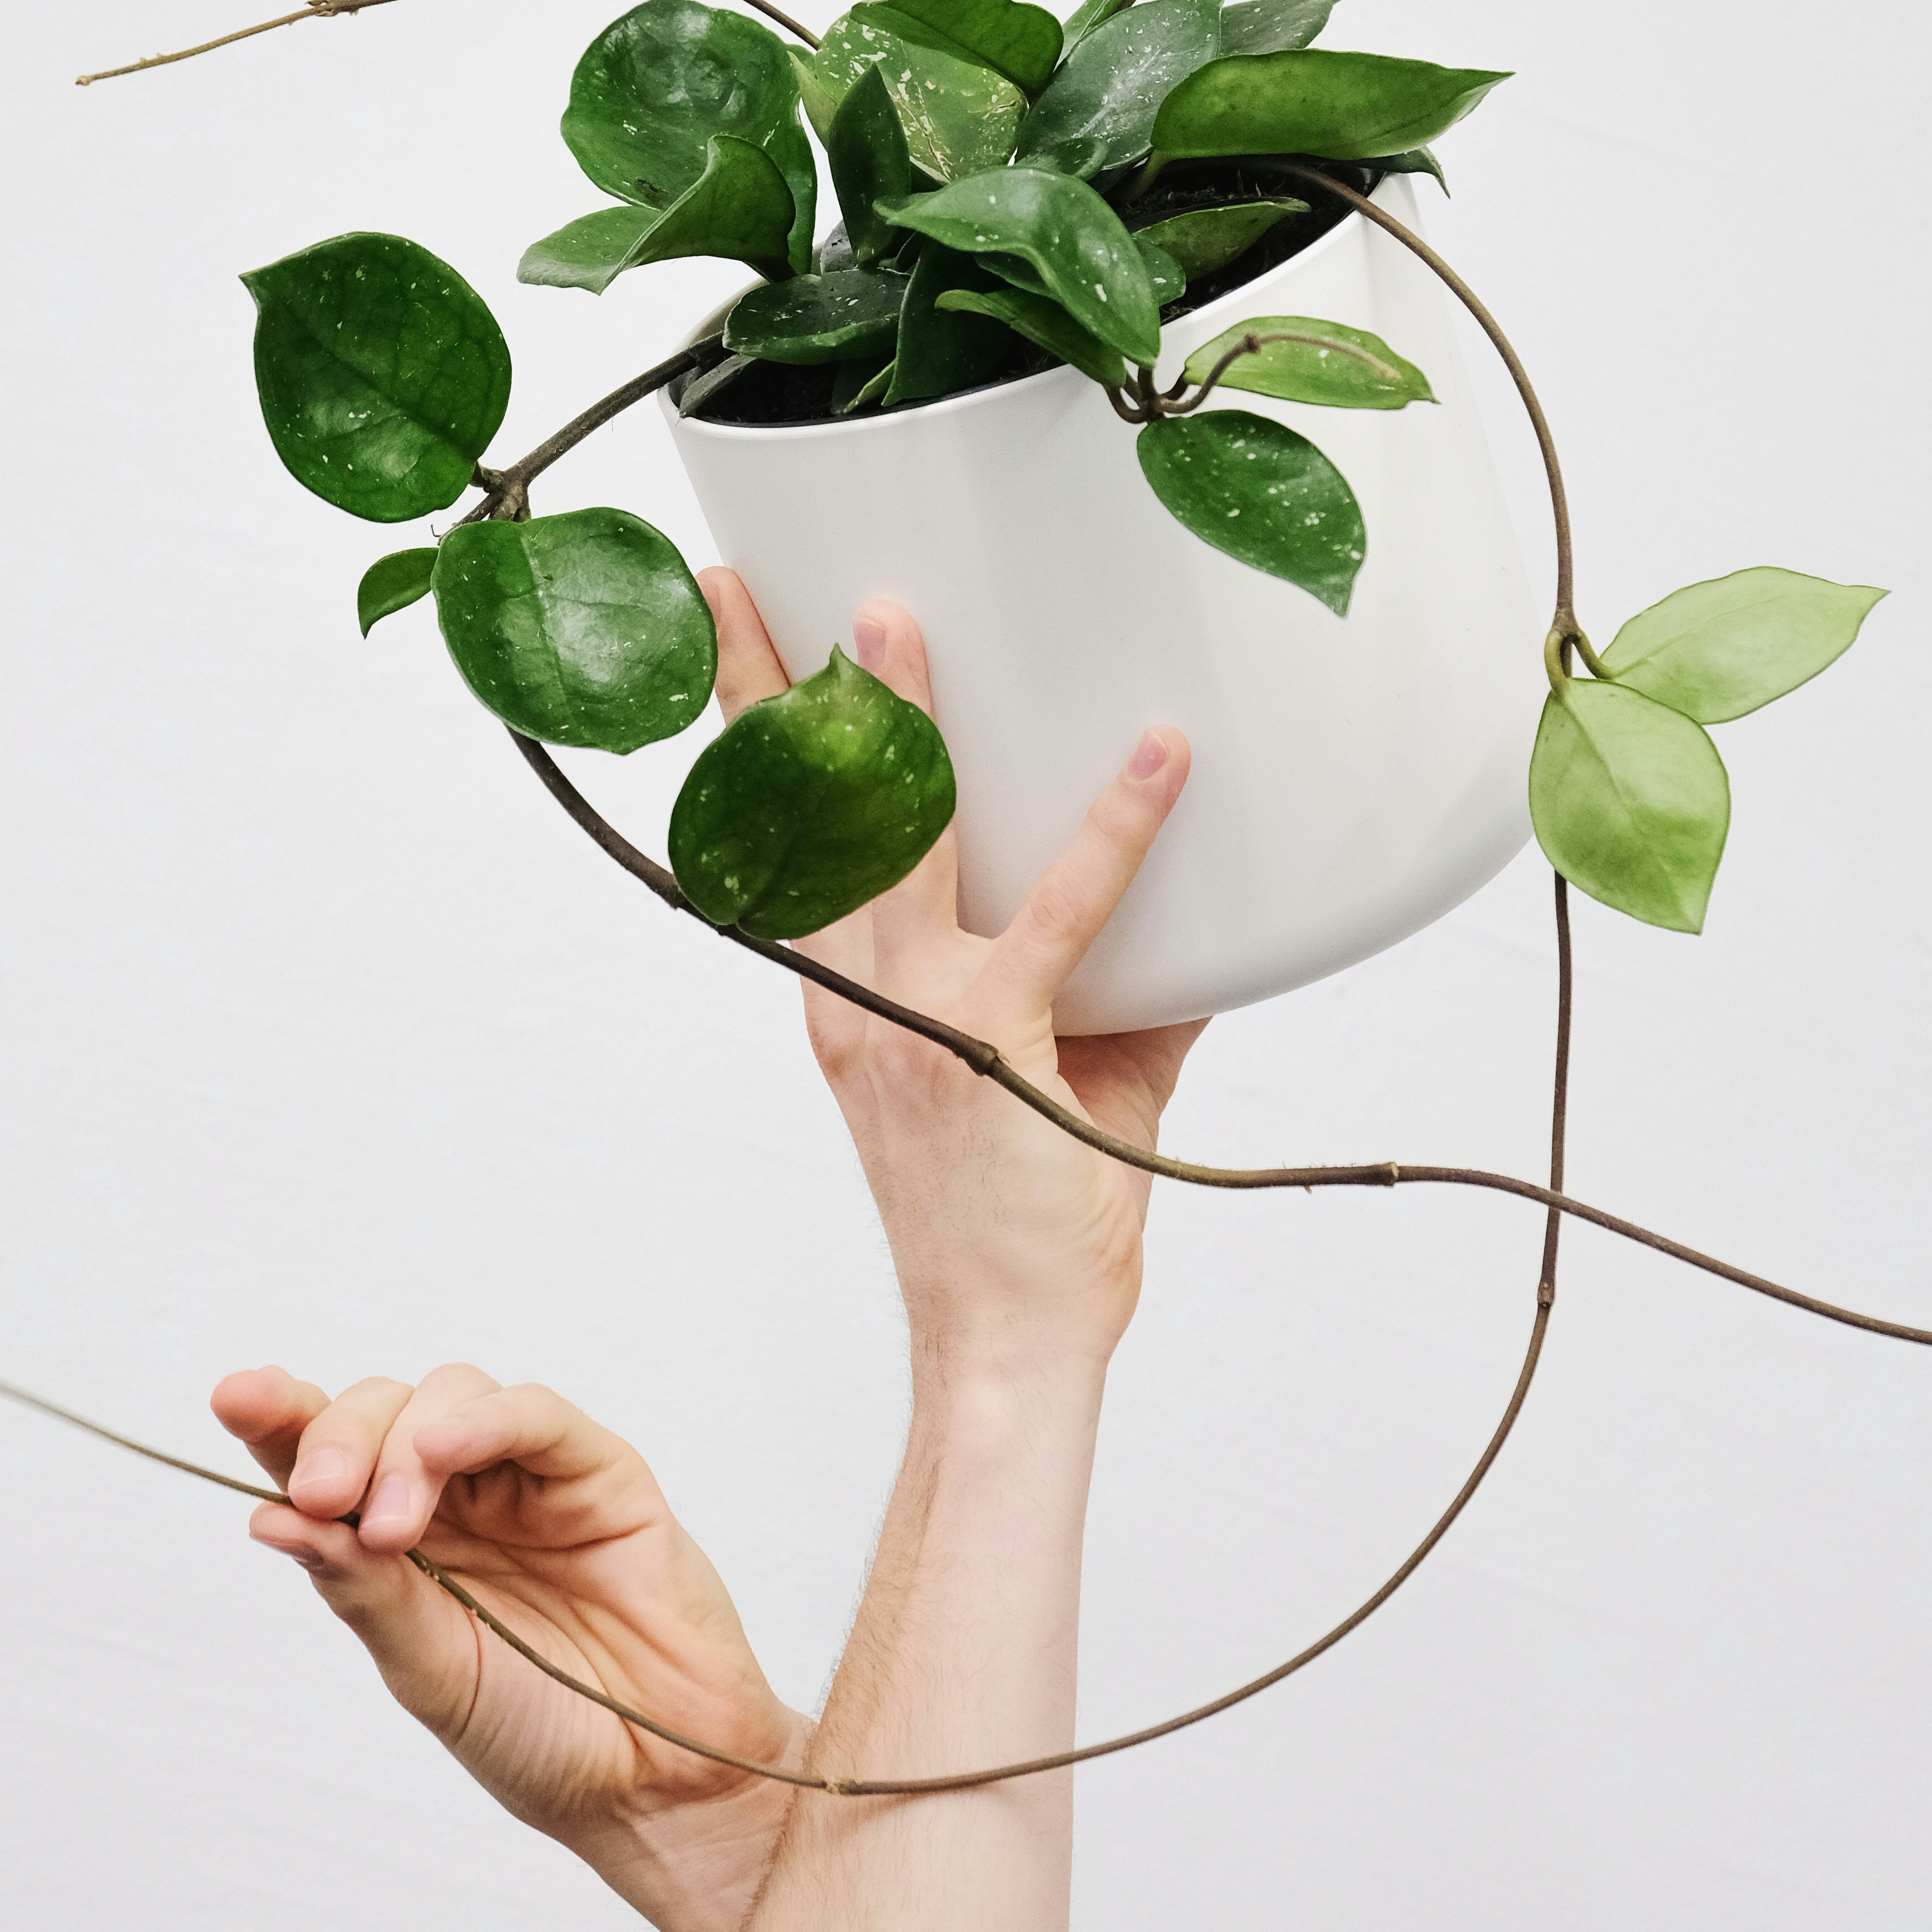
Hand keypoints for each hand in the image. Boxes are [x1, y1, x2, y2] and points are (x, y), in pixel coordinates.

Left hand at [210, 1361, 805, 1931]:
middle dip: (336, 1437)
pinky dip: (483, 1418)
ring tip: (390, 1522)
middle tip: (321, 1495)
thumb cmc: (542, 1733)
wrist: (655, 1778)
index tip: (234, 1397)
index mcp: (401, 1544)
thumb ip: (362, 1590)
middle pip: (380, 1413)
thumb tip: (269, 1520)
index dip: (280, 1420)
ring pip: (448, 1397)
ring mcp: (527, 1476)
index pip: (326, 1461)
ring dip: (403, 1441)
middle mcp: (458, 1496)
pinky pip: (535, 1415)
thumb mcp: (429, 1672)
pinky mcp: (598, 1469)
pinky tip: (445, 1446)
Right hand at [700, 572, 1202, 1380]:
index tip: (737, 652)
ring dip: (893, 727)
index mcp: (846, 1004)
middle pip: (796, 821)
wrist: (1007, 1343)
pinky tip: (1153, 760)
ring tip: (888, 622)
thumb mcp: (1051, 1079)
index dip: (758, 753)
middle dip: (760, 698)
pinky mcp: (991, 1042)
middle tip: (734, 588)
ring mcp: (912, 1019)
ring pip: (888, 843)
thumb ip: (1114, 986)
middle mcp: (853, 1002)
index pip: (790, 852)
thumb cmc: (1019, 1217)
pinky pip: (1054, 914)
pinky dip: (1111, 831)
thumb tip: (1197, 915)